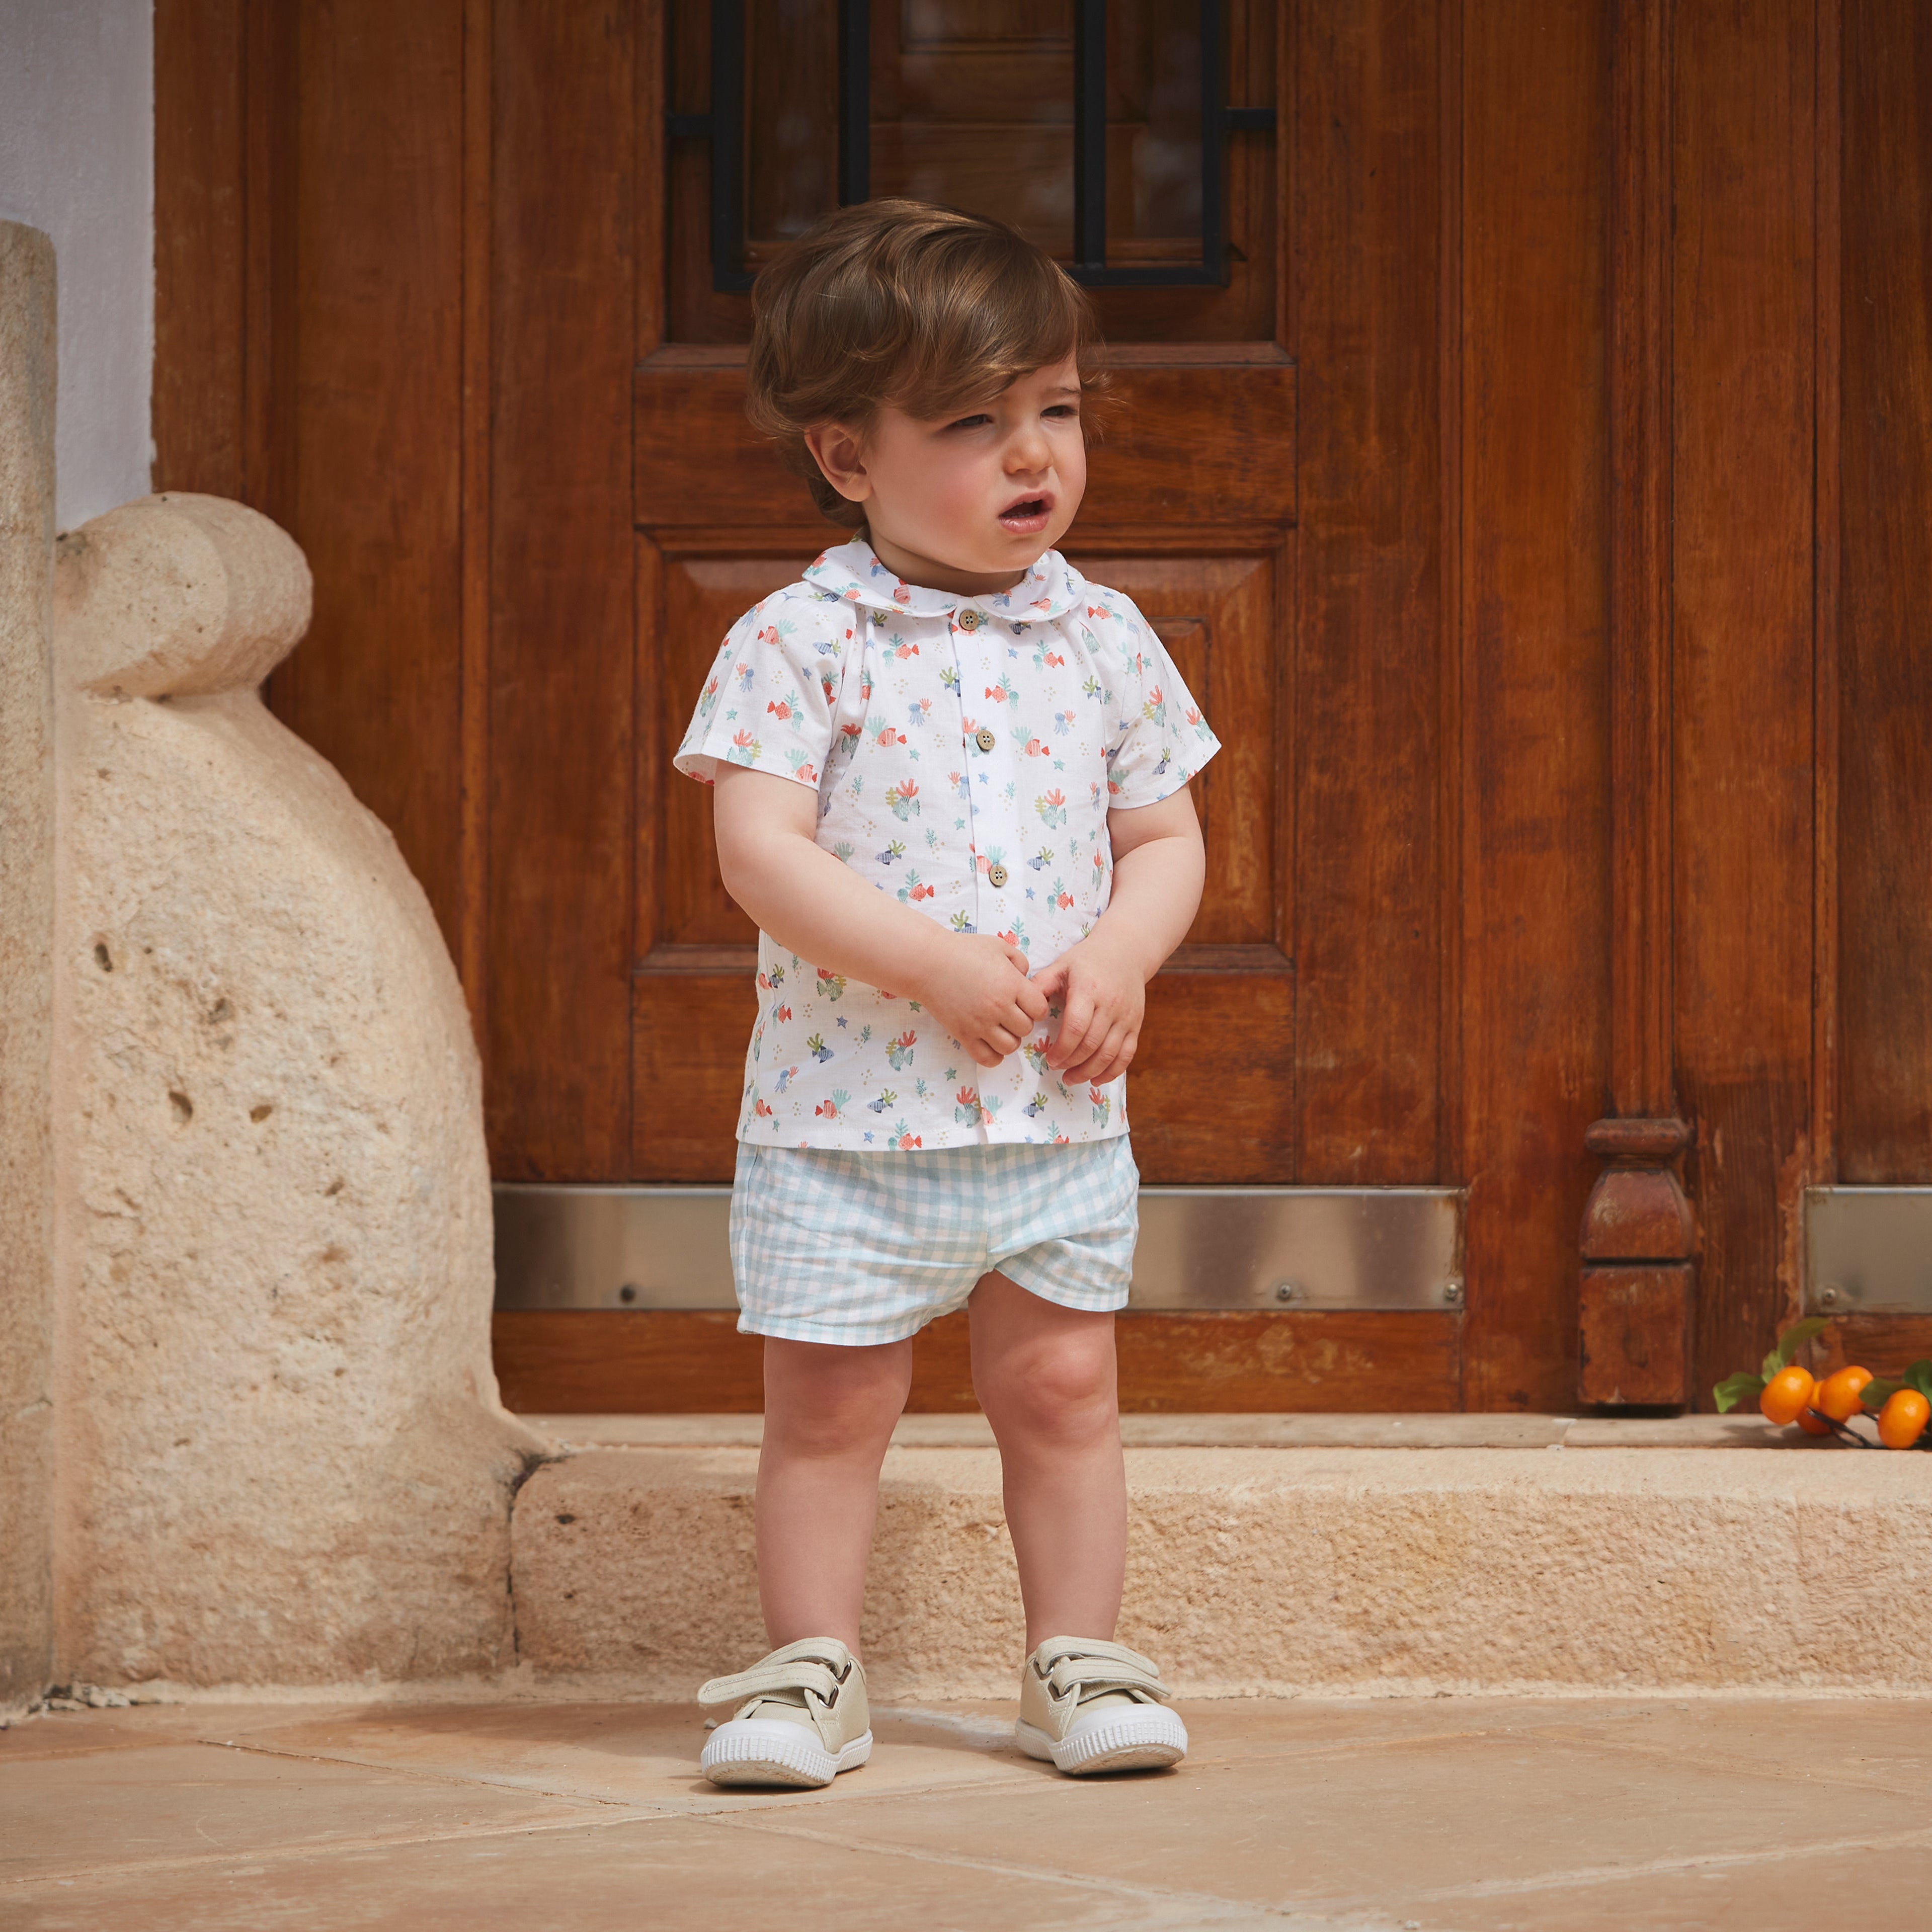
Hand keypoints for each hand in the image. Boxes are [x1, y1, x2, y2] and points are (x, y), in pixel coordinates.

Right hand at [916, 934, 1049, 1067]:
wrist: (928, 963)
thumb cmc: (963, 951)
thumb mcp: (998, 946)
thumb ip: (1020, 961)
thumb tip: (1026, 977)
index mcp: (1011, 985)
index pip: (1040, 1009)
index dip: (1036, 1006)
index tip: (1025, 1001)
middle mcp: (999, 1007)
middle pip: (1026, 1028)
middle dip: (1022, 1021)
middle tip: (1010, 1012)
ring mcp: (980, 1024)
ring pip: (1010, 1047)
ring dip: (1009, 1038)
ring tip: (1000, 1027)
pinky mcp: (963, 1035)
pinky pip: (987, 1059)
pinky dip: (994, 1055)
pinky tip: (990, 1042)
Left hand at [1031, 932, 1144, 1085]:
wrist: (1126, 951)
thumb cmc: (1087, 960)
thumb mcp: (1061, 966)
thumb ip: (1040, 985)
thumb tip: (1021, 1007)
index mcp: (1088, 990)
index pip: (1076, 1027)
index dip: (1062, 1049)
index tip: (1049, 1059)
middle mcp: (1110, 1005)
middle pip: (1091, 1044)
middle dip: (1072, 1063)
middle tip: (1056, 1068)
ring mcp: (1126, 1016)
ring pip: (1109, 1053)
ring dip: (1089, 1071)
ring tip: (1071, 1078)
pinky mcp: (1136, 1024)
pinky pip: (1127, 1054)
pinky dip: (1112, 1071)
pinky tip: (1096, 1079)